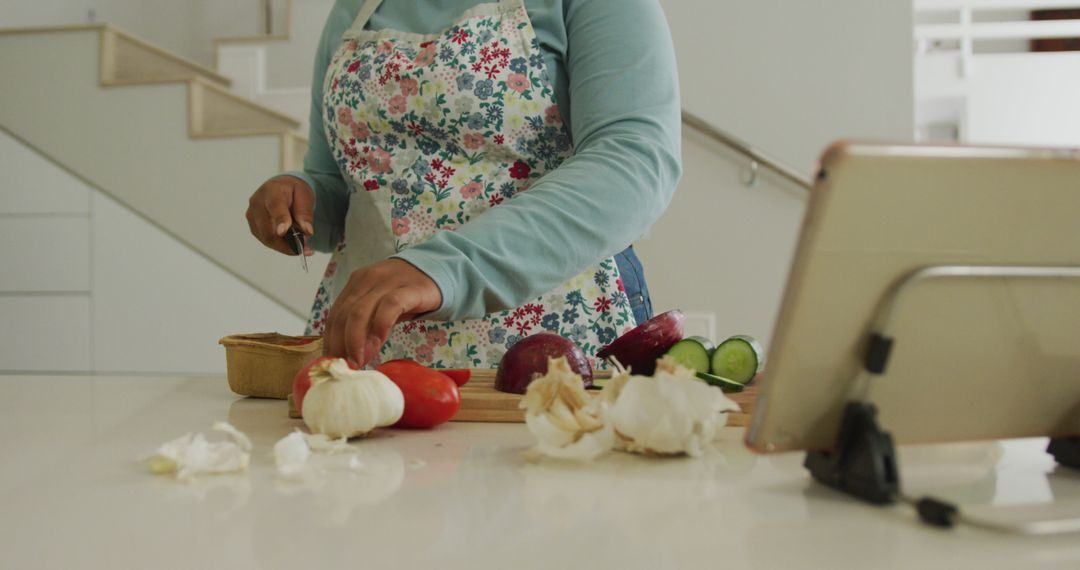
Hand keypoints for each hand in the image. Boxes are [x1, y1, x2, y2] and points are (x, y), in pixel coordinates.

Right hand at [246, 176, 314, 255]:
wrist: (280, 187)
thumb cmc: (292, 190)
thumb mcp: (305, 195)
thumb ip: (305, 213)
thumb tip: (306, 231)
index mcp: (271, 191)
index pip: (274, 206)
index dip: (279, 220)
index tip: (284, 231)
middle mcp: (257, 203)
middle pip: (268, 230)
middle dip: (287, 242)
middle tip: (306, 247)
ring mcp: (252, 216)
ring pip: (267, 239)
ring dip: (285, 247)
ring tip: (303, 248)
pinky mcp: (254, 227)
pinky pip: (267, 241)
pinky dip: (281, 246)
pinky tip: (293, 246)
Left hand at [324, 259, 442, 365]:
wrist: (439, 271)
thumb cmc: (407, 294)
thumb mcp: (381, 306)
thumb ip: (366, 323)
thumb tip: (349, 354)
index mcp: (356, 284)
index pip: (335, 315)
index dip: (331, 341)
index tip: (333, 363)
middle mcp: (367, 280)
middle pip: (343, 315)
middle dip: (340, 345)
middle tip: (345, 367)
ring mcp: (387, 282)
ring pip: (360, 311)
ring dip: (355, 341)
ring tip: (359, 362)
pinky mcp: (409, 288)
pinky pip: (390, 306)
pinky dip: (380, 324)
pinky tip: (379, 342)